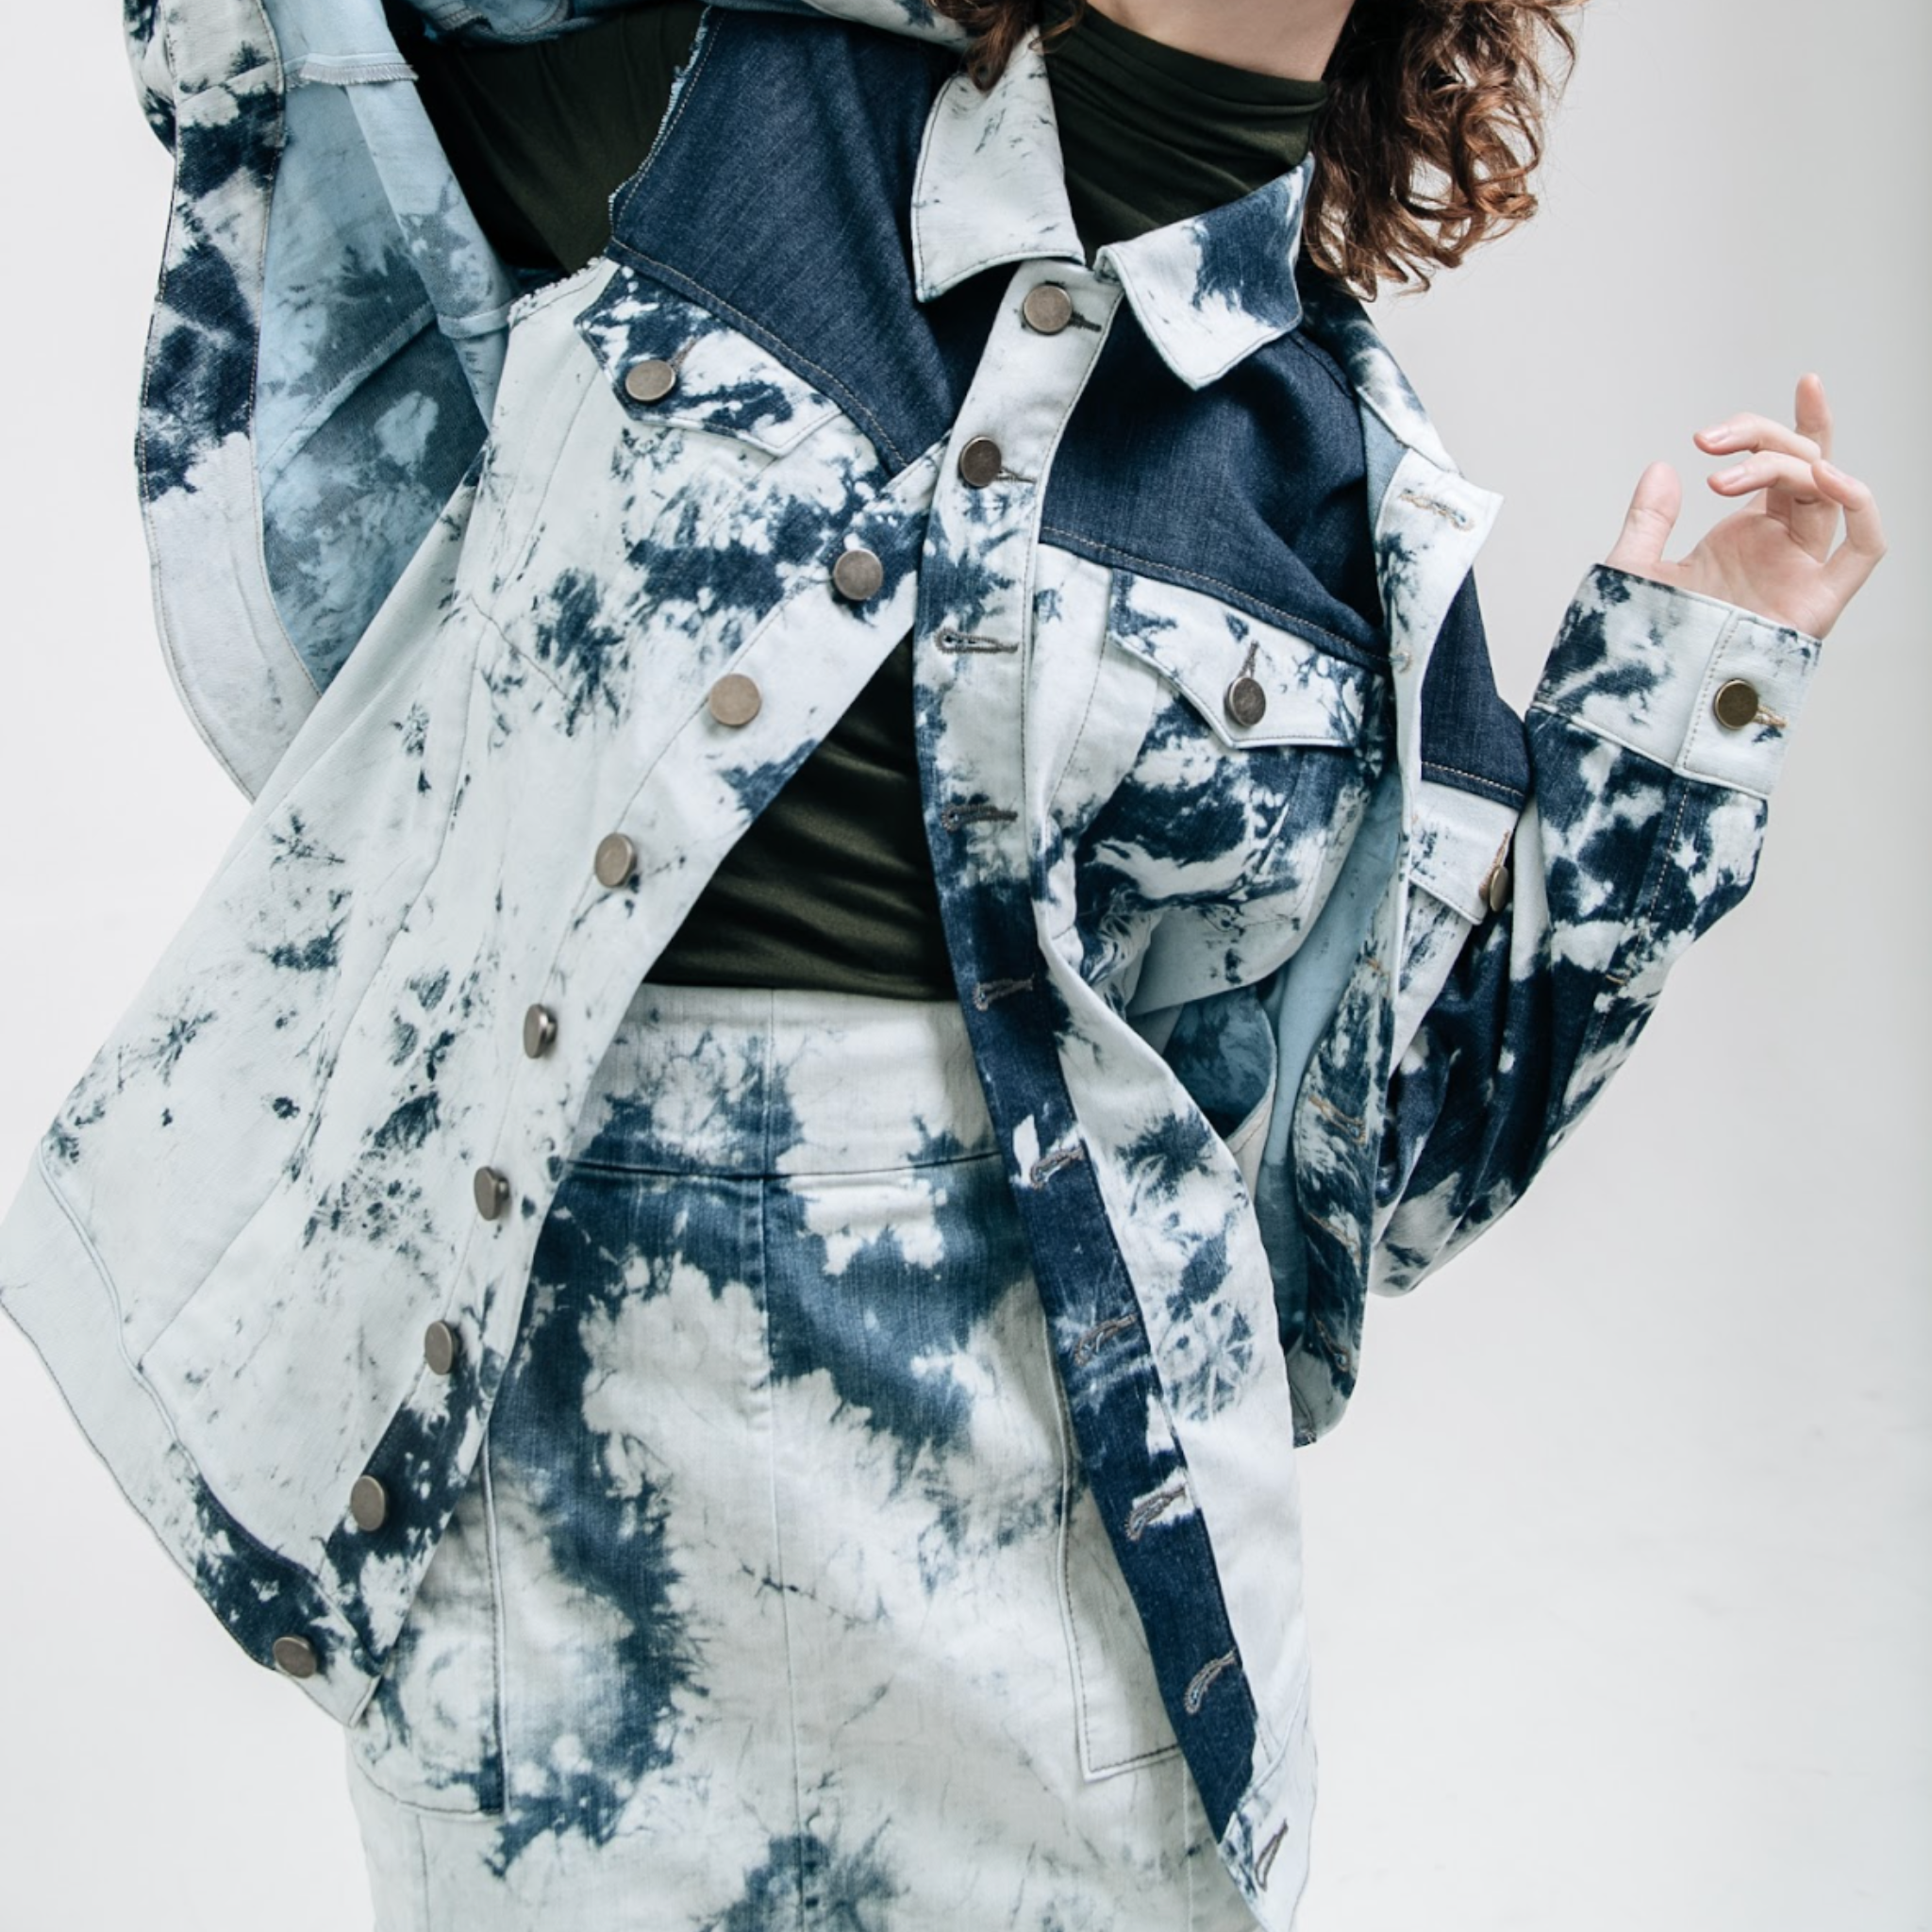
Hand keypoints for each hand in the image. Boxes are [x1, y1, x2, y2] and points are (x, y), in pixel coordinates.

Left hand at [1604, 374, 1883, 639]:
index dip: (1784, 424)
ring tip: (1724, 478)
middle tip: (1707, 442)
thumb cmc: (1640, 646)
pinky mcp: (1818, 602)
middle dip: (1762, 439)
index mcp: (1744, 537)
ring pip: (1826, 492)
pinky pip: (1866, 547)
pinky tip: (1826, 475)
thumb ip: (1649, 520)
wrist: (1644, 700)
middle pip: (1803, 467)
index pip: (1783, 465)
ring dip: (1785, 466)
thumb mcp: (1635, 569)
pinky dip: (1859, 503)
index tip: (1791, 386)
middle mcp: (1779, 549)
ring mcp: (1801, 572)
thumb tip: (1663, 468)